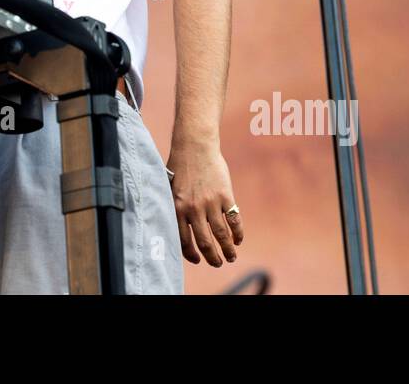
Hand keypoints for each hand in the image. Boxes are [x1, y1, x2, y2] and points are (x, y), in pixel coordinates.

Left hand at [166, 144, 242, 265]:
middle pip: (205, 242)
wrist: (195, 145)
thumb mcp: (170, 189)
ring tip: (231, 256)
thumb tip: (176, 229)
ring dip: (228, 250)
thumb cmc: (180, 166)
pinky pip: (234, 220)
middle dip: (212, 258)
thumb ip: (174, 208)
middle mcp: (193, 209)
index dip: (191, 255)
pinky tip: (238, 239)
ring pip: (221, 235)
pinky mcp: (225, 196)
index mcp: (177, 208)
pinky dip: (238, 233)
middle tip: (217, 263)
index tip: (197, 260)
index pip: (183, 241)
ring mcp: (210, 203)